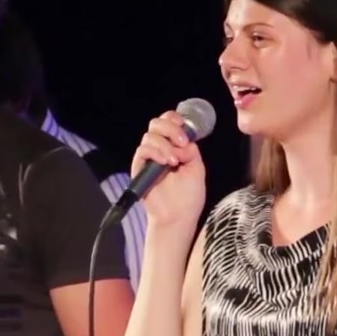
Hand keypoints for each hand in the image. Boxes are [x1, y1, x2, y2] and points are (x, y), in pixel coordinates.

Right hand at [131, 110, 206, 229]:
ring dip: (165, 144)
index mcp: (174, 146)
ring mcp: (149, 158)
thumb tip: (182, 141)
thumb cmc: (189, 195)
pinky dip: (156, 152)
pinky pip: (143, 150)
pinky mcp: (139, 168)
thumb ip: (190, 149)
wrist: (179, 216)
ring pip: (150, 135)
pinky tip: (166, 163)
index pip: (169, 122)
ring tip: (175, 161)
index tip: (185, 128)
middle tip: (182, 142)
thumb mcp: (196, 167)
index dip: (175, 119)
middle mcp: (160, 149)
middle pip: (156, 123)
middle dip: (170, 128)